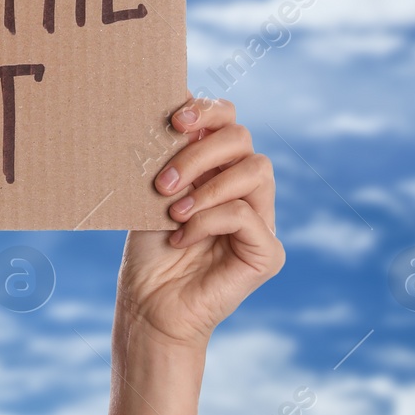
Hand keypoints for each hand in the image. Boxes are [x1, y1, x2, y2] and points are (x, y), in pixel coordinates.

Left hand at [116, 96, 284, 352]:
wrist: (147, 306)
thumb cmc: (147, 250)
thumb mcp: (151, 194)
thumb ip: (170, 156)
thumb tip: (174, 108)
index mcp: (218, 169)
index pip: (229, 121)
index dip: (207, 111)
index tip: (174, 120)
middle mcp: (244, 190)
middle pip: (243, 139)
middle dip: (200, 152)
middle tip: (163, 182)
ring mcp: (261, 220)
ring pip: (256, 169)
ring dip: (208, 185)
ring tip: (173, 209)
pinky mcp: (267, 252)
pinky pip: (245, 215)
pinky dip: (208, 220)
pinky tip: (181, 236)